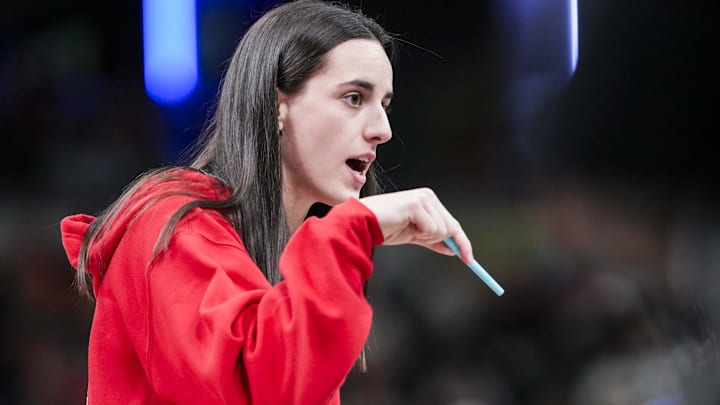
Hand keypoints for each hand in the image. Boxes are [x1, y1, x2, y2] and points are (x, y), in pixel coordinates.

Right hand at [359, 188, 473, 263]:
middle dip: (441, 241)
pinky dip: (420, 234)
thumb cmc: (384, 227)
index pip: (452, 223)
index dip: (462, 242)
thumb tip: (453, 249)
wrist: (364, 223)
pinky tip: (405, 227)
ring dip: (425, 237)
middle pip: (450, 227)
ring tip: (407, 229)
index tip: (469, 259)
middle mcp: (428, 197)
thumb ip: (433, 240)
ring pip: (441, 230)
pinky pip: (431, 229)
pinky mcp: (416, 205)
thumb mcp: (414, 236)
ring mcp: (423, 199)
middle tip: (420, 238)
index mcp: (428, 201)